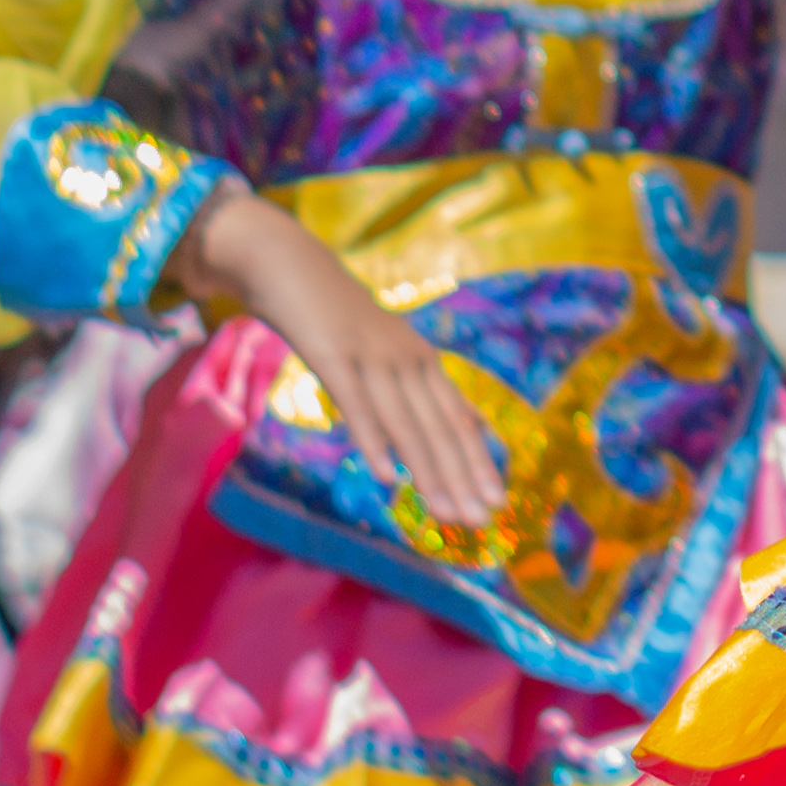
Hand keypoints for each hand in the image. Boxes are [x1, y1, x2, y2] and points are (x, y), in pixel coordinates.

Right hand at [175, 191, 505, 532]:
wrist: (288, 263)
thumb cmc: (334, 317)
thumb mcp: (378, 353)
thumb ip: (403, 392)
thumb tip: (431, 434)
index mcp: (422, 361)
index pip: (458, 421)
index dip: (477, 463)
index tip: (496, 503)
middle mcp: (408, 360)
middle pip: (441, 428)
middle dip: (464, 478)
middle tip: (483, 521)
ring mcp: (373, 356)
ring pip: (408, 423)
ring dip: (430, 472)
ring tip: (447, 513)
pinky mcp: (333, 354)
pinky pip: (357, 403)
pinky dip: (375, 438)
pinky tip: (387, 474)